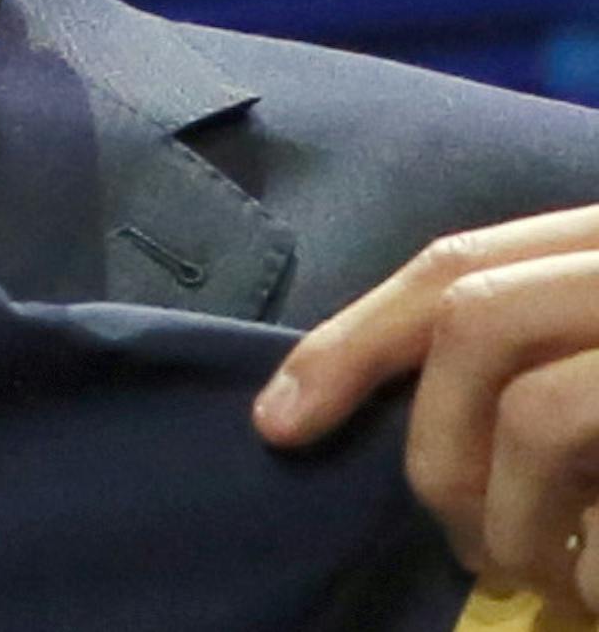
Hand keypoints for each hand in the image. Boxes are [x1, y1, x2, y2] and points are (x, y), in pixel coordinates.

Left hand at [253, 207, 598, 614]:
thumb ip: (533, 350)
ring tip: (541, 579)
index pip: (453, 264)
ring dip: (511, 524)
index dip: (350, 340)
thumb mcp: (597, 348)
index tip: (277, 421)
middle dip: (437, 447)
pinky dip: (592, 578)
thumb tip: (349, 414)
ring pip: (535, 416)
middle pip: (473, 322)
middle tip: (460, 542)